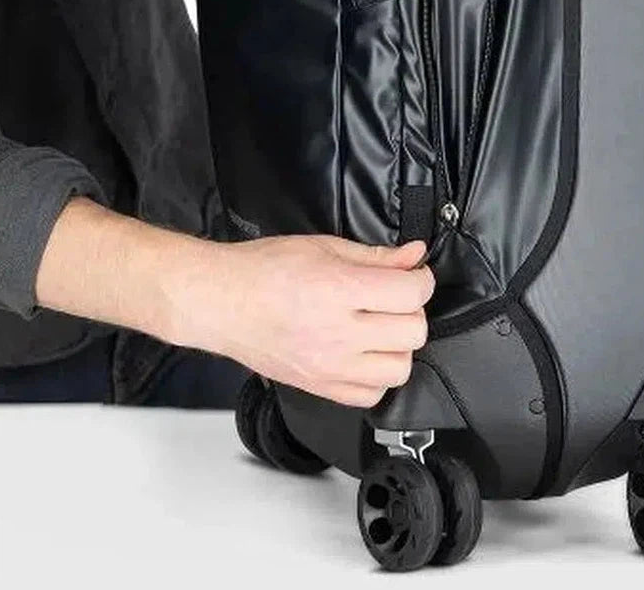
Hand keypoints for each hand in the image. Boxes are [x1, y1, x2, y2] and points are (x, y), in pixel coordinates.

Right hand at [162, 233, 433, 407]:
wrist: (222, 302)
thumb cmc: (263, 270)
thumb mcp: (323, 247)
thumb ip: (375, 256)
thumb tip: (414, 256)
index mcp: (338, 290)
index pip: (411, 294)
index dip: (421, 279)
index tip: (413, 274)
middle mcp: (337, 333)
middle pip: (413, 332)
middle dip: (411, 310)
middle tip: (394, 298)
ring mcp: (329, 366)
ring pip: (399, 369)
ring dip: (398, 346)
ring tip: (380, 327)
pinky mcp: (319, 387)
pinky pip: (371, 395)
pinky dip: (376, 376)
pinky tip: (364, 353)